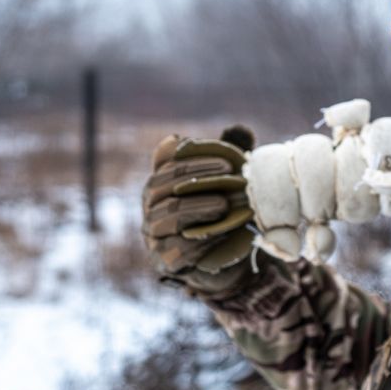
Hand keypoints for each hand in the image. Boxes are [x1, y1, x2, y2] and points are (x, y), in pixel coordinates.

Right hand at [142, 127, 255, 289]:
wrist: (225, 259)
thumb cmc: (221, 214)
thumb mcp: (225, 184)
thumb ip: (228, 157)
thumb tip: (240, 129)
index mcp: (159, 186)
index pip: (168, 167)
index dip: (195, 161)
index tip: (228, 162)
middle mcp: (150, 209)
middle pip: (165, 189)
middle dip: (197, 180)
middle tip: (231, 177)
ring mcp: (154, 236)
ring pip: (169, 216)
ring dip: (198, 208)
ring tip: (224, 205)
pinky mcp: (165, 261)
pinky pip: (178, 248)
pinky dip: (200, 239)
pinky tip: (222, 232)